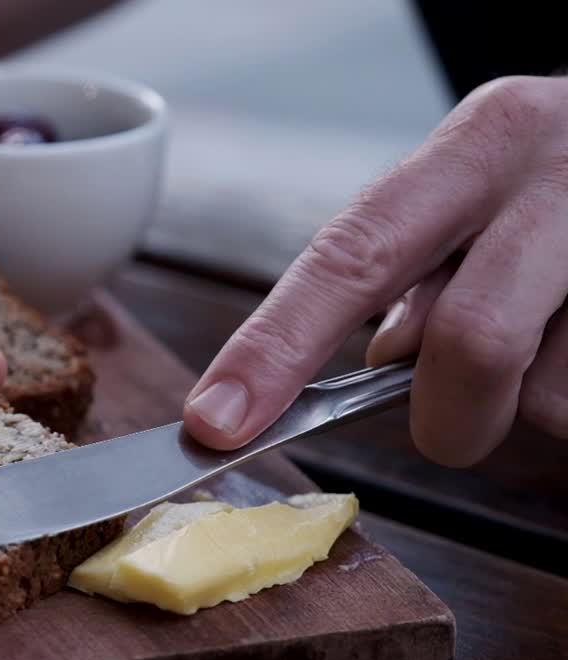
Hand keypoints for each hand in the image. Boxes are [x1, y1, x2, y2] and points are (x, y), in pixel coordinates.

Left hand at [183, 75, 567, 465]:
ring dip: (535, 401)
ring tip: (556, 336)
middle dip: (445, 418)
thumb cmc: (560, 182)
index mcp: (478, 145)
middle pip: (467, 344)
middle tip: (449, 424)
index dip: (274, 348)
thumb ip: (414, 267)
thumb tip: (382, 360)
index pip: (351, 257)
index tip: (215, 419)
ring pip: (550, 392)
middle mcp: (553, 176)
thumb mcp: (479, 189)